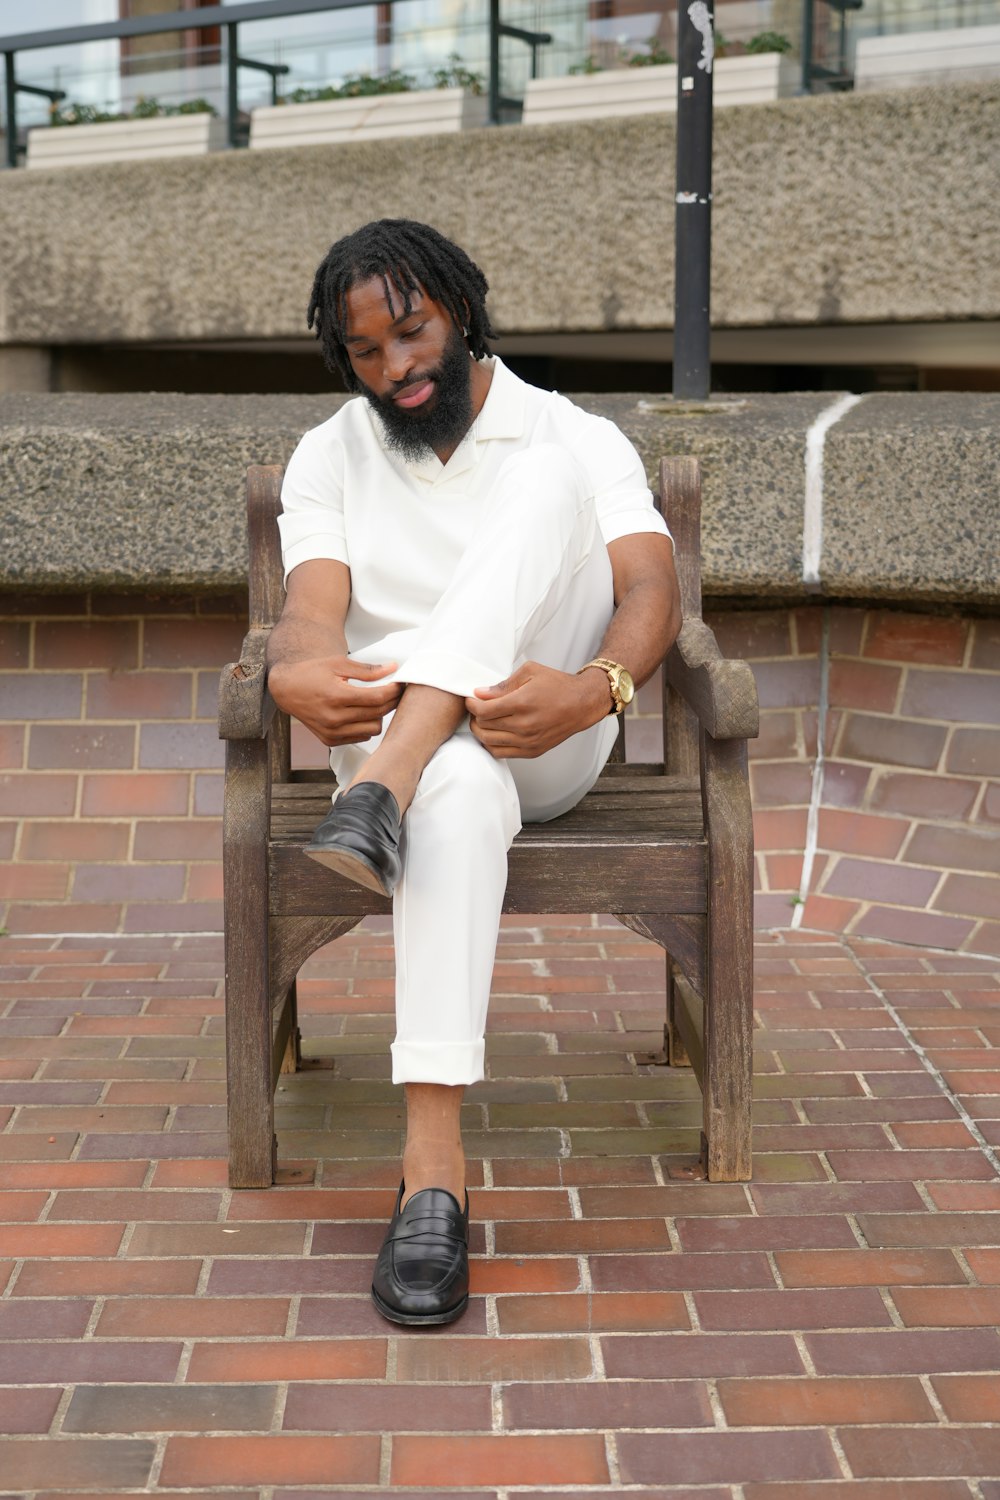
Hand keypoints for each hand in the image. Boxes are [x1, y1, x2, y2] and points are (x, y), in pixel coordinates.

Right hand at [267, 656, 402, 746]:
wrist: (287, 689)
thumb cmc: (312, 673)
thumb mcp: (338, 664)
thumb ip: (366, 670)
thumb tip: (392, 668)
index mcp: (336, 696)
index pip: (377, 698)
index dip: (394, 691)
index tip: (401, 684)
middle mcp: (334, 718)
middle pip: (378, 714)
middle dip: (392, 701)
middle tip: (395, 691)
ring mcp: (332, 732)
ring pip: (373, 729)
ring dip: (380, 716)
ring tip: (377, 702)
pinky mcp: (330, 740)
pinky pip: (361, 737)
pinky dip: (366, 725)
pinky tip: (363, 713)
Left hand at [465, 661, 610, 758]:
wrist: (582, 704)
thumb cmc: (557, 685)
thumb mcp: (530, 672)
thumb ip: (503, 684)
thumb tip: (480, 694)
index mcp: (523, 703)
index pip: (484, 711)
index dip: (471, 704)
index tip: (471, 699)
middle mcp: (525, 725)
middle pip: (483, 726)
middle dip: (474, 715)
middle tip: (477, 707)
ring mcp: (528, 741)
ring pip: (489, 742)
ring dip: (480, 730)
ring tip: (483, 720)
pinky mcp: (532, 751)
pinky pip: (500, 753)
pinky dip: (491, 744)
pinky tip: (493, 733)